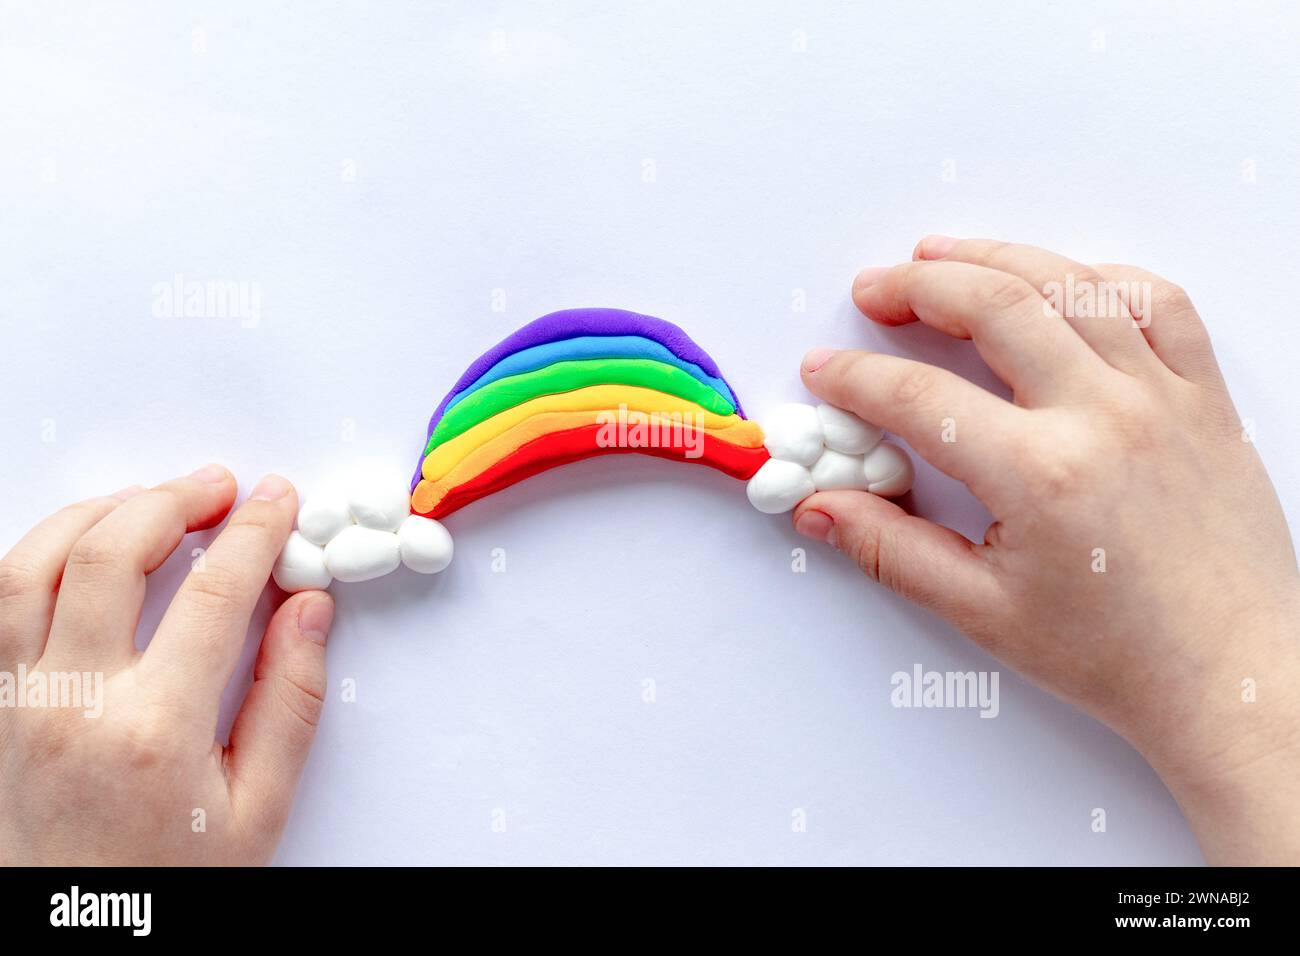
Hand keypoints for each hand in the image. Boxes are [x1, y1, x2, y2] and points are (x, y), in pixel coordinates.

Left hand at [0, 466, 330, 864]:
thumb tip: (308, 611)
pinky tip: (77, 543)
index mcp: (153, 729)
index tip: (277, 502)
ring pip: (33, 564)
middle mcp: (72, 703)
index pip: (214, 592)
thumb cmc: (164, 882)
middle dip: (174, 499)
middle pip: (111, 553)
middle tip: (220, 487)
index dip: (254, 532)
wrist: (73, 936)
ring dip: (97, 511)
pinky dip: (34, 554)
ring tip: (149, 499)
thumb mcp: (256, 811)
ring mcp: (18, 701)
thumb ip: (289, 703)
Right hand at [794, 236, 1299, 864]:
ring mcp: (1161, 397)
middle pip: (992, 305)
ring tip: (940, 254)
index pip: (919, 396)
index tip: (824, 372)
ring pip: (1068, 284)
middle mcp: (1104, 416)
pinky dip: (1100, 276)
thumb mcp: (984, 610)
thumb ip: (891, 550)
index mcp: (1041, 474)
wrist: (1234, 677)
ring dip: (994, 256)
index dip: (856, 379)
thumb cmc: (1120, 656)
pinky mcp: (1203, 398)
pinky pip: (1157, 302)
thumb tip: (821, 507)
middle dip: (916, 285)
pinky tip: (1059, 281)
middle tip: (873, 289)